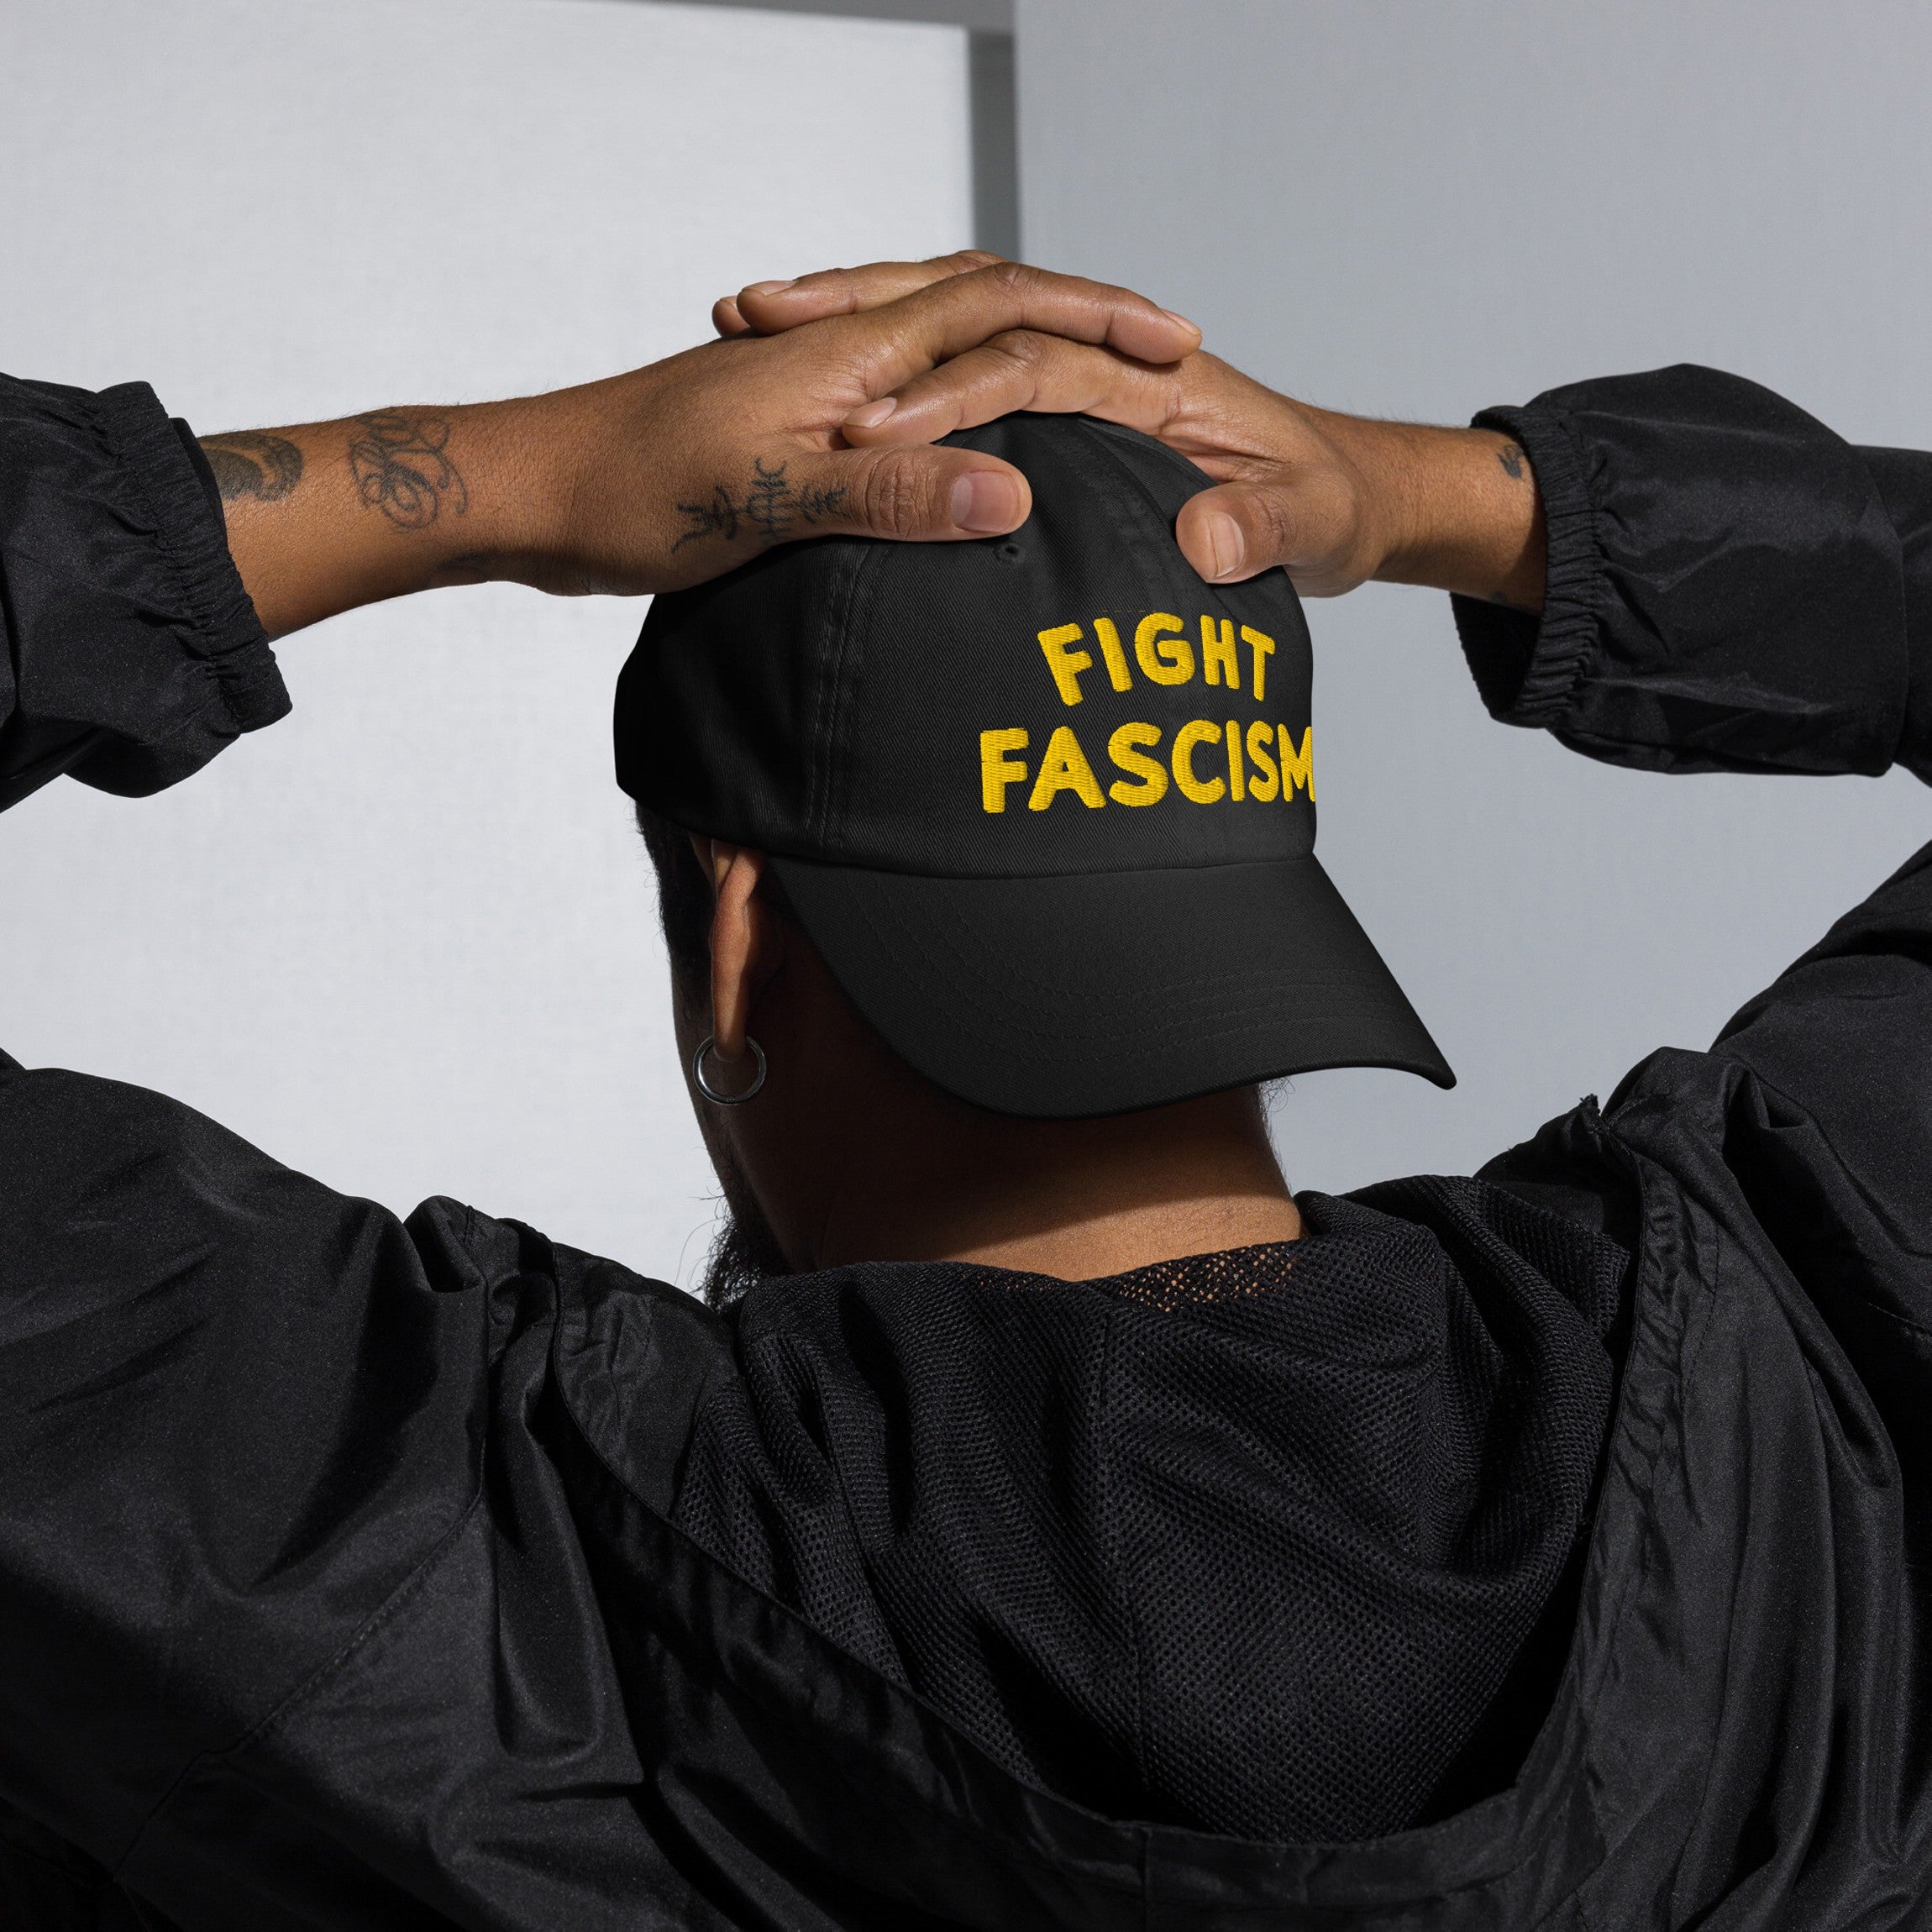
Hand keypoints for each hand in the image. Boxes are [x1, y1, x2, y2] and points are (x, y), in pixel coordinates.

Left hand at [210, 263, 1200, 635]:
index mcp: (850, 359)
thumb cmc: (631, 494)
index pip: (1000, 307)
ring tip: (1088, 378)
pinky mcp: (786, 429)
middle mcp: (838, 355)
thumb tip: (1011, 495)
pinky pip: (899, 396)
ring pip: (940, 344)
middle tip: (1158, 349)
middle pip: (982, 304)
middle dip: (1078, 318)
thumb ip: (890, 497)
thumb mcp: (769, 503)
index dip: (1094, 319)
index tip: (1174, 345)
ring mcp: (810, 386)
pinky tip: (962, 447)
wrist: (530, 493)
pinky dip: (954, 402)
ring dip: (1020, 347)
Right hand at [719, 256, 1544, 608]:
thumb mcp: (1314, 526)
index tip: (870, 431)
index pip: (1032, 364)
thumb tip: (1204, 537)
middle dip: (867, 321)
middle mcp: (1110, 369)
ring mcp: (1083, 391)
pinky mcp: (1069, 422)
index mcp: (1159, 381)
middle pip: (969, 321)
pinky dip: (890, 378)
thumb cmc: (1334, 505)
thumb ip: (1264, 530)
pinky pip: (965, 381)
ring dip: (859, 330)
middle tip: (759, 322)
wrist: (1358, 500)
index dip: (950, 395)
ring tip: (755, 330)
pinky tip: (818, 406)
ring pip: (953, 336)